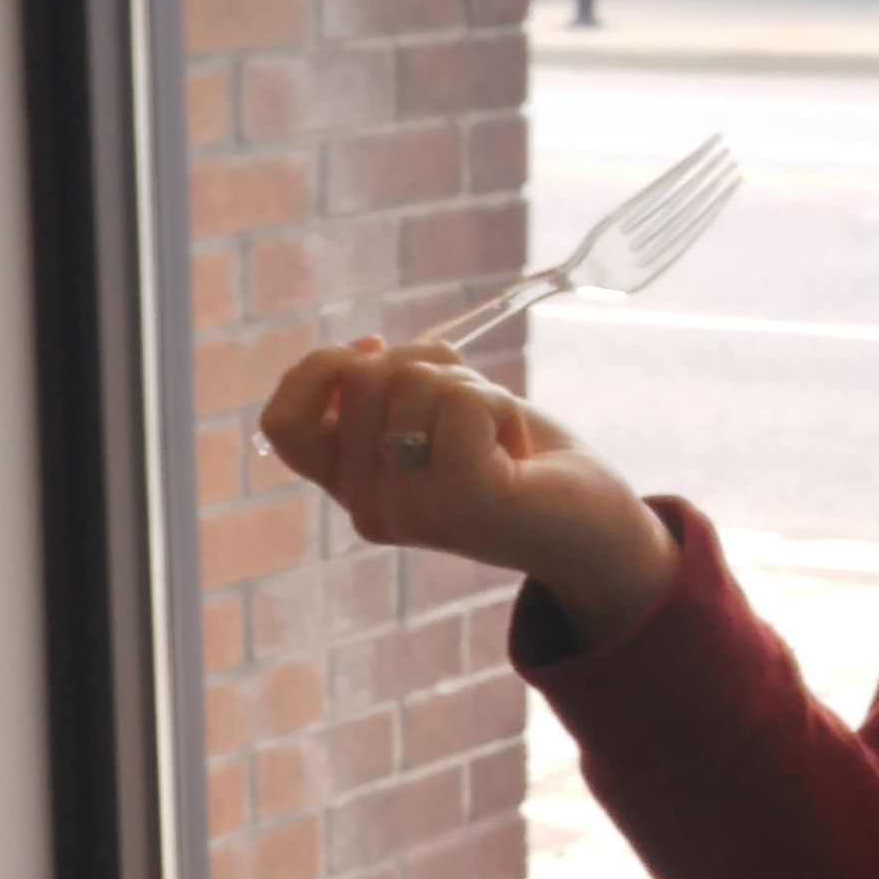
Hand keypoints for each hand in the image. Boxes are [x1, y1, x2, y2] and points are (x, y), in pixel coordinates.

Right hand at [257, 333, 677, 649]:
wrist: (595, 530)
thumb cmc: (518, 463)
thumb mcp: (437, 414)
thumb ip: (388, 389)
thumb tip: (363, 349)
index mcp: (354, 488)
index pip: (282, 423)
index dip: (317, 370)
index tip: (374, 353)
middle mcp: (370, 509)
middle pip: (357, 379)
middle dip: (422, 364)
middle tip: (469, 408)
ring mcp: (410, 510)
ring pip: (411, 380)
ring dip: (470, 387)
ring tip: (499, 437)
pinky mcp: (460, 500)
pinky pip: (458, 400)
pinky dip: (497, 403)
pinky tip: (516, 449)